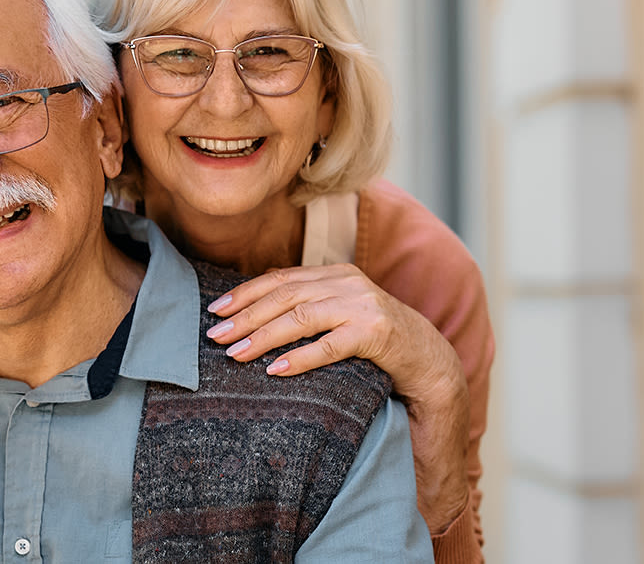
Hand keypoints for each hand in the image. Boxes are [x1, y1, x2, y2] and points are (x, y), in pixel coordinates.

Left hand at [207, 264, 471, 529]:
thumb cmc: (375, 340)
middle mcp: (348, 282)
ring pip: (302, 317)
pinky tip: (276, 370)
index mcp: (335, 274)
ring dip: (265, 336)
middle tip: (215, 336)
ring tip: (237, 353)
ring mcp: (363, 305)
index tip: (215, 310)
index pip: (280, 279)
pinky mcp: (376, 333)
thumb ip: (308, 306)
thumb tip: (254, 313)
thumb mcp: (340, 314)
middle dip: (246, 316)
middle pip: (285, 296)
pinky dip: (300, 357)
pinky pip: (330, 346)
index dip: (245, 293)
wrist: (428, 359)